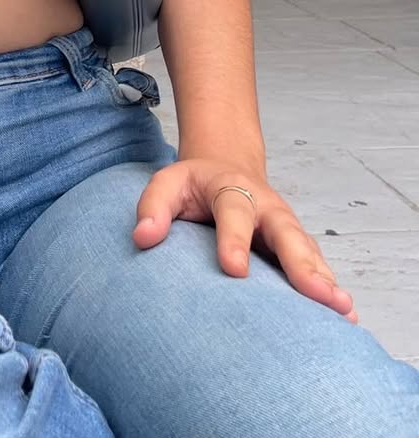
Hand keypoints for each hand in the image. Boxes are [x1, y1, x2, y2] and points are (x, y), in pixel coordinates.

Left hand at [132, 159, 357, 322]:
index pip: (234, 211)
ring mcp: (285, 228)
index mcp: (231, 187)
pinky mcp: (295, 247)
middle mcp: (266, 207)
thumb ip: (153, 206)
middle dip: (302, 264)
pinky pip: (315, 267)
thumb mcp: (167, 183)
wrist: (225, 169)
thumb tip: (142, 237)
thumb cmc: (193, 185)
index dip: (235, 240)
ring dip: (325, 281)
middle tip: (316, 293)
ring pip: (308, 252)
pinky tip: (344, 317)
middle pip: (287, 233)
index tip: (234, 270)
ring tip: (342, 310)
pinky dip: (329, 289)